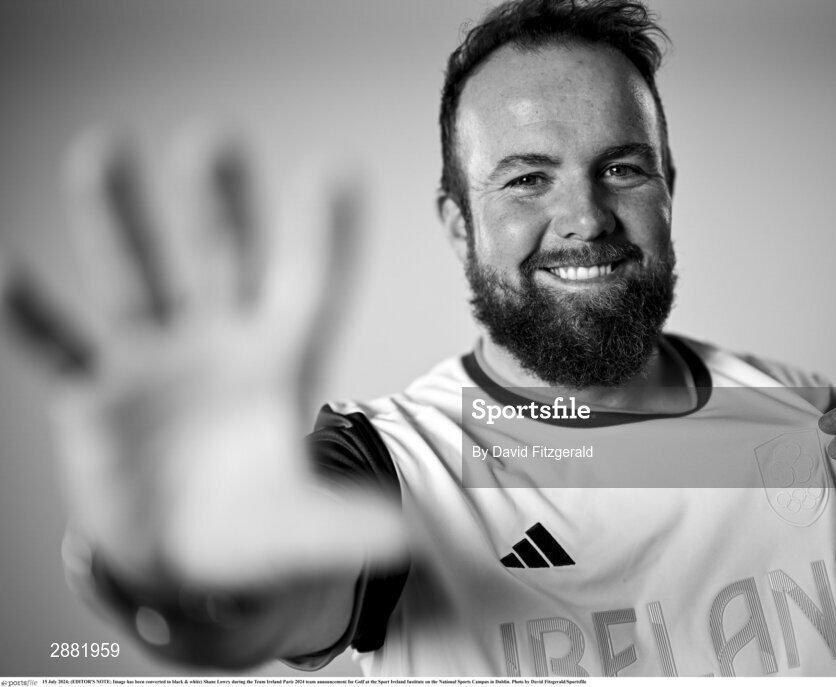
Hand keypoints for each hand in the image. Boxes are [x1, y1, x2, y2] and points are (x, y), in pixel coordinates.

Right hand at [1, 130, 402, 591]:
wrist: (185, 558)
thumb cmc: (257, 527)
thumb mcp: (301, 529)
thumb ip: (343, 527)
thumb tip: (406, 540)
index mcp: (283, 363)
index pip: (310, 289)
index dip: (323, 238)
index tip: (335, 170)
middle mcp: (220, 345)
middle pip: (221, 261)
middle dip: (218, 206)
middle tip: (213, 139)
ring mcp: (155, 361)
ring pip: (136, 279)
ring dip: (117, 221)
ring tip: (102, 149)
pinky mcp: (95, 393)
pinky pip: (58, 344)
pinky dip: (31, 312)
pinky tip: (4, 268)